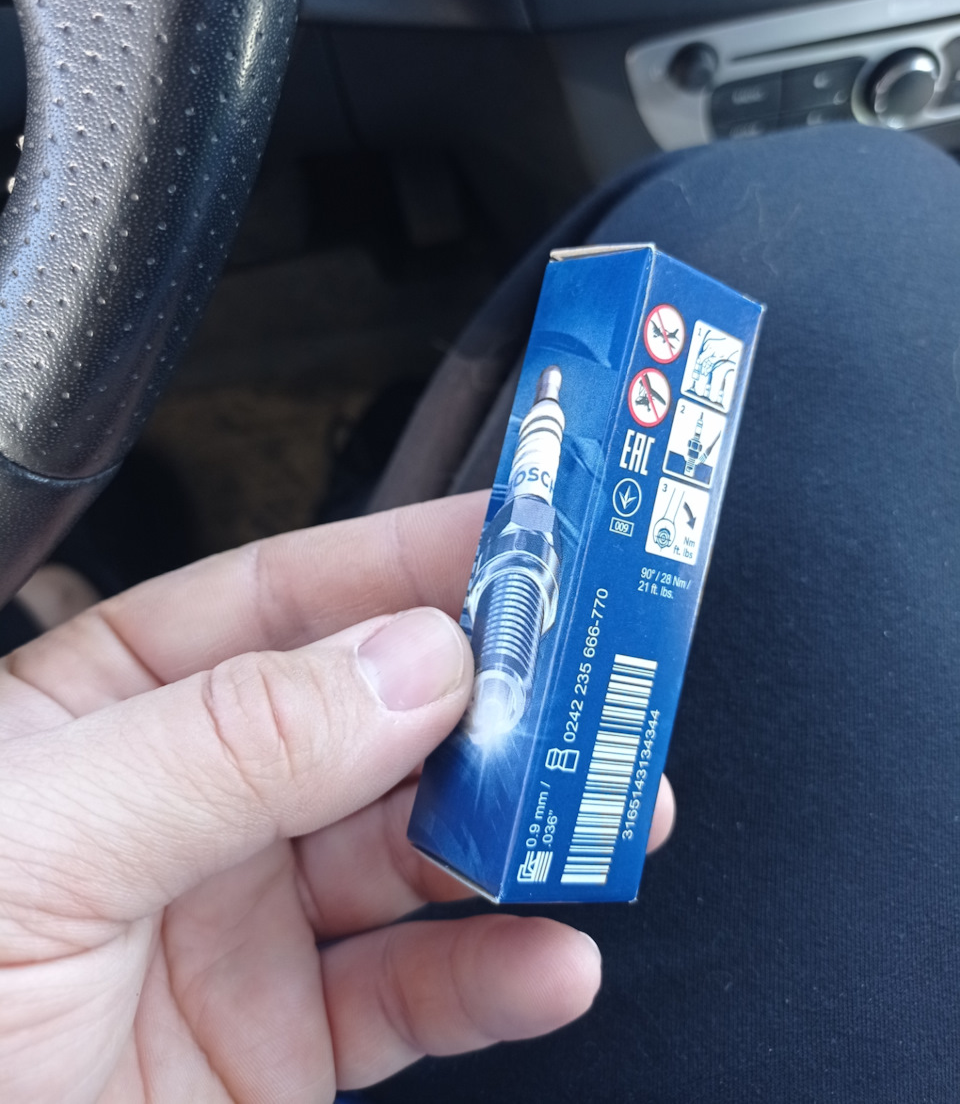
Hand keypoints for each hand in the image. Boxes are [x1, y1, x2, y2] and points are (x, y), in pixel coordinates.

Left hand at [0, 491, 674, 1102]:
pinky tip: (546, 957)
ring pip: (415, 848)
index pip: (283, 600)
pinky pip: (413, 995)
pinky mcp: (284, 1038)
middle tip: (591, 679)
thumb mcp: (47, 840)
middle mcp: (193, 799)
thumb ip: (229, 745)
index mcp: (115, 706)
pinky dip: (495, 976)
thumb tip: (406, 663)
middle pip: (376, 715)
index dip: (405, 561)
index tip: (517, 542)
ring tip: (603, 810)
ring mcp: (244, 919)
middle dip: (493, 696)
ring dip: (516, 828)